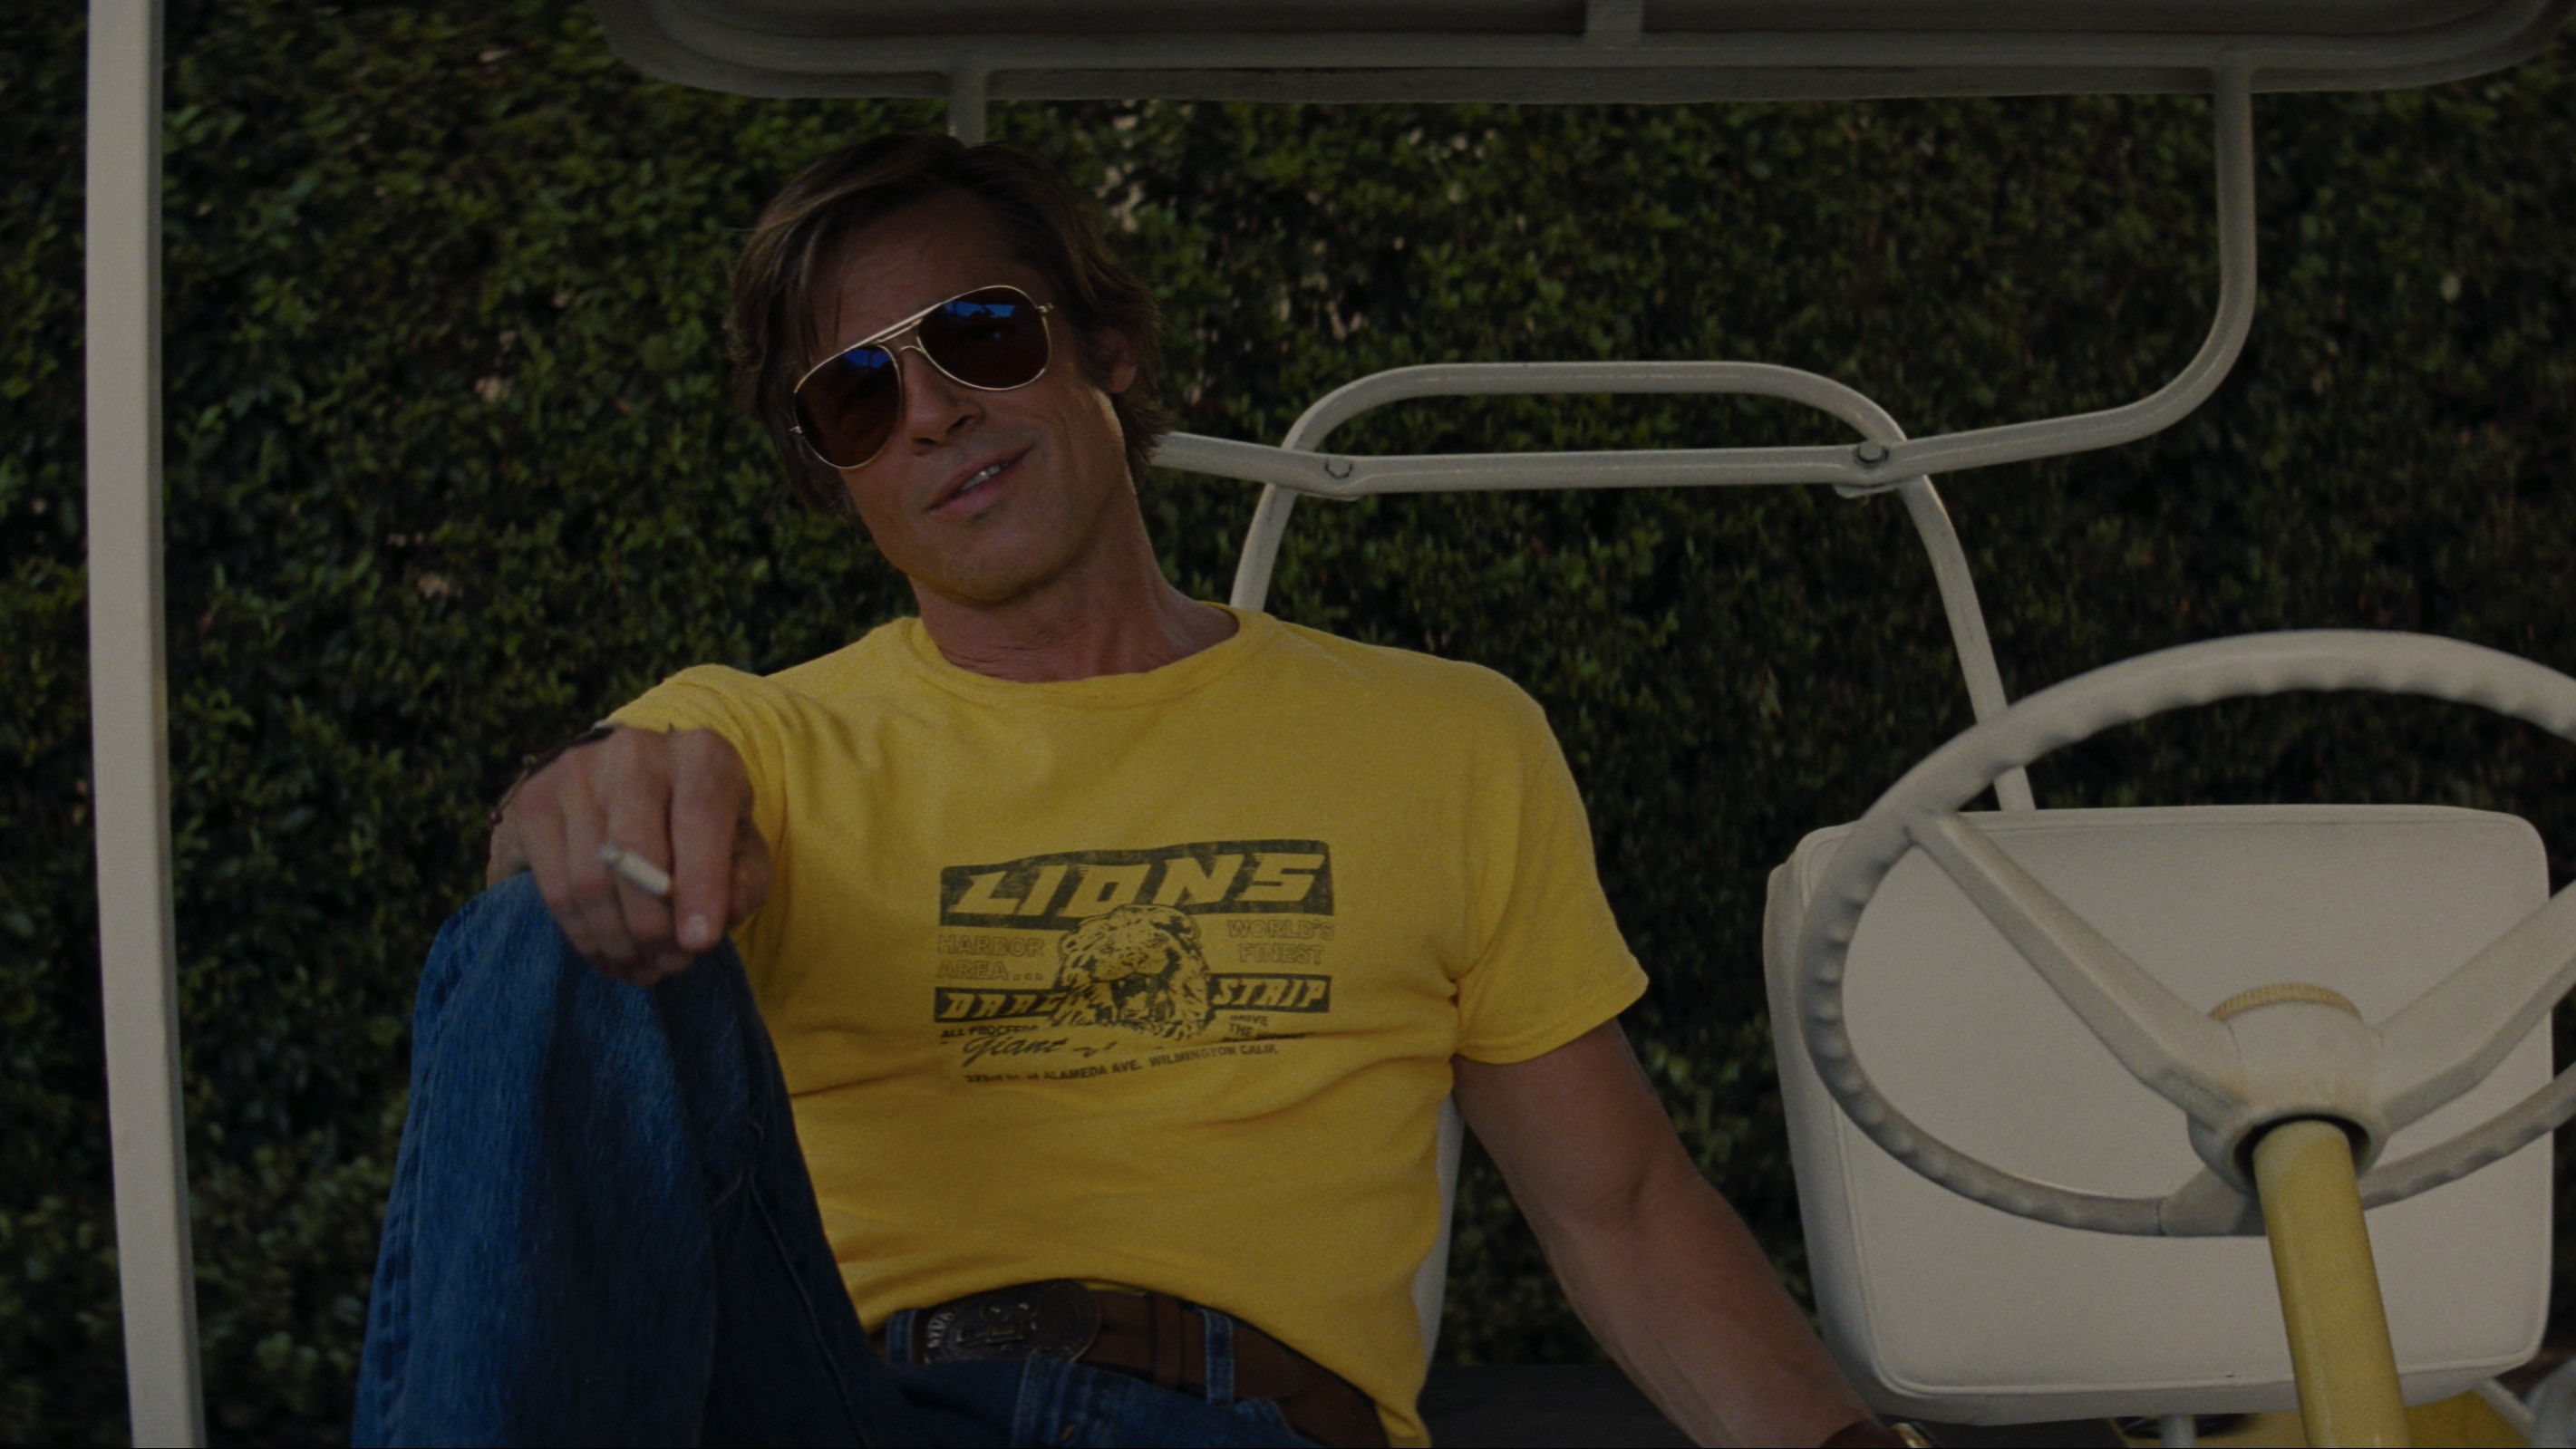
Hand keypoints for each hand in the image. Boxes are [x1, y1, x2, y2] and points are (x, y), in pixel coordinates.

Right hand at [485, 726, 769, 984]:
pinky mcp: (533, 802)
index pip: (699, 816)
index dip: (700, 885)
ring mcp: (576, 772)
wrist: (632, 791)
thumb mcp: (742, 850)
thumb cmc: (701, 830)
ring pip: (589, 880)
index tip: (700, 943)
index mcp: (700, 755)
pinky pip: (555, 889)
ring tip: (645, 967)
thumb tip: (714, 920)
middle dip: (654, 927)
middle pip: (634, 853)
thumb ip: (743, 882)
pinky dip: (584, 936)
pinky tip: (609, 954)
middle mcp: (634, 752)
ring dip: (619, 941)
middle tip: (673, 966)